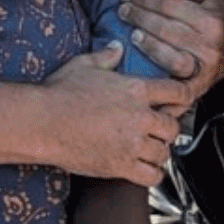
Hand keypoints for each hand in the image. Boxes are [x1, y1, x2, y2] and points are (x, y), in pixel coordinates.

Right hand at [44, 43, 191, 185]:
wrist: (41, 122)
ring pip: (164, 153)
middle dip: (168, 130)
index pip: (179, 93)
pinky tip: (143, 169)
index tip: (176, 104)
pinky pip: (152, 176)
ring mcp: (132, 143)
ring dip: (159, 152)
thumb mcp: (84, 64)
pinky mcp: (121, 166)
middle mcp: (140, 117)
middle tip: (158, 131)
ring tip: (149, 150)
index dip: (182, 99)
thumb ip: (106, 56)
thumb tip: (117, 47)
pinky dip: (151, 174)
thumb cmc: (59, 92)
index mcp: (136, 89)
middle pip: (174, 127)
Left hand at [118, 0, 223, 106]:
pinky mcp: (197, 87)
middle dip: (140, 17)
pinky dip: (160, 84)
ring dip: (149, 46)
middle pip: (167, 30)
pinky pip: (177, 88)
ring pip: (172, 59)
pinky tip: (141, 75)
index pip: (171, 7)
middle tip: (123, 10)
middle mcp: (210, 46)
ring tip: (133, 34)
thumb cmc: (216, 16)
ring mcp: (204, 69)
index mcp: (212, 21)